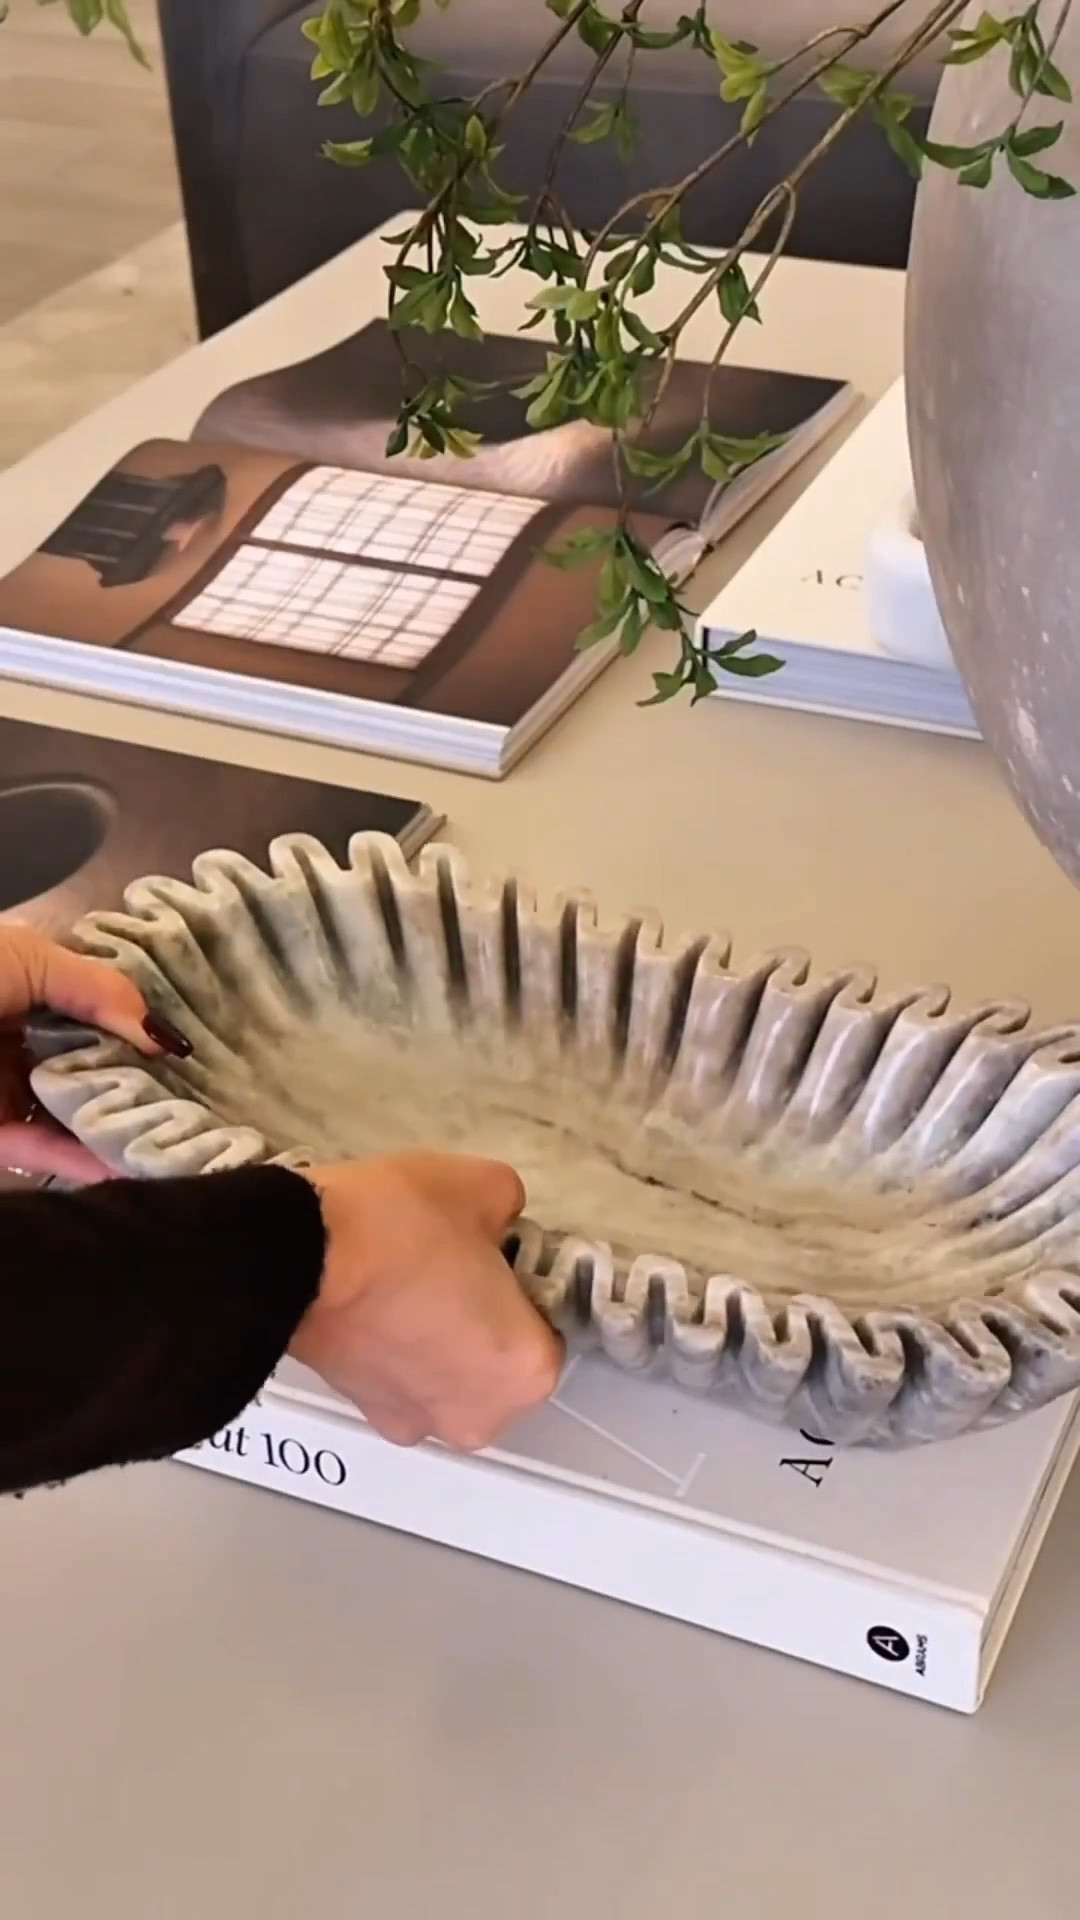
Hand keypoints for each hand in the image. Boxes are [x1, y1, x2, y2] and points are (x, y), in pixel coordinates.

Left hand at [0, 926, 174, 1180]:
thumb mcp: (30, 959)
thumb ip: (101, 990)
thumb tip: (162, 1036)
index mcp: (23, 990)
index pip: (97, 1011)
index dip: (140, 1026)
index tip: (190, 1046)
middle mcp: (15, 1039)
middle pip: (89, 1067)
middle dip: (137, 1082)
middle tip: (195, 1098)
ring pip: (68, 1115)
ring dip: (114, 1127)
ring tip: (169, 1139)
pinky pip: (37, 1149)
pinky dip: (77, 1159)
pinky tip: (121, 1165)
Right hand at [291, 1151, 562, 1451]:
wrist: (297, 1257)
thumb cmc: (399, 1230)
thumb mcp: (484, 1186)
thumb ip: (510, 1208)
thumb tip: (498, 1219)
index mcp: (524, 1371)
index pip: (547, 1327)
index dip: (522, 1285)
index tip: (495, 1257)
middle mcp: (476, 1415)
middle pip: (498, 1362)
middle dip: (483, 1320)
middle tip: (454, 1267)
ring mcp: (413, 1421)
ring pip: (447, 1374)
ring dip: (439, 1338)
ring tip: (411, 1279)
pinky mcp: (363, 1409)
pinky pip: (401, 1377)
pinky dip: (397, 1346)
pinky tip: (381, 1298)